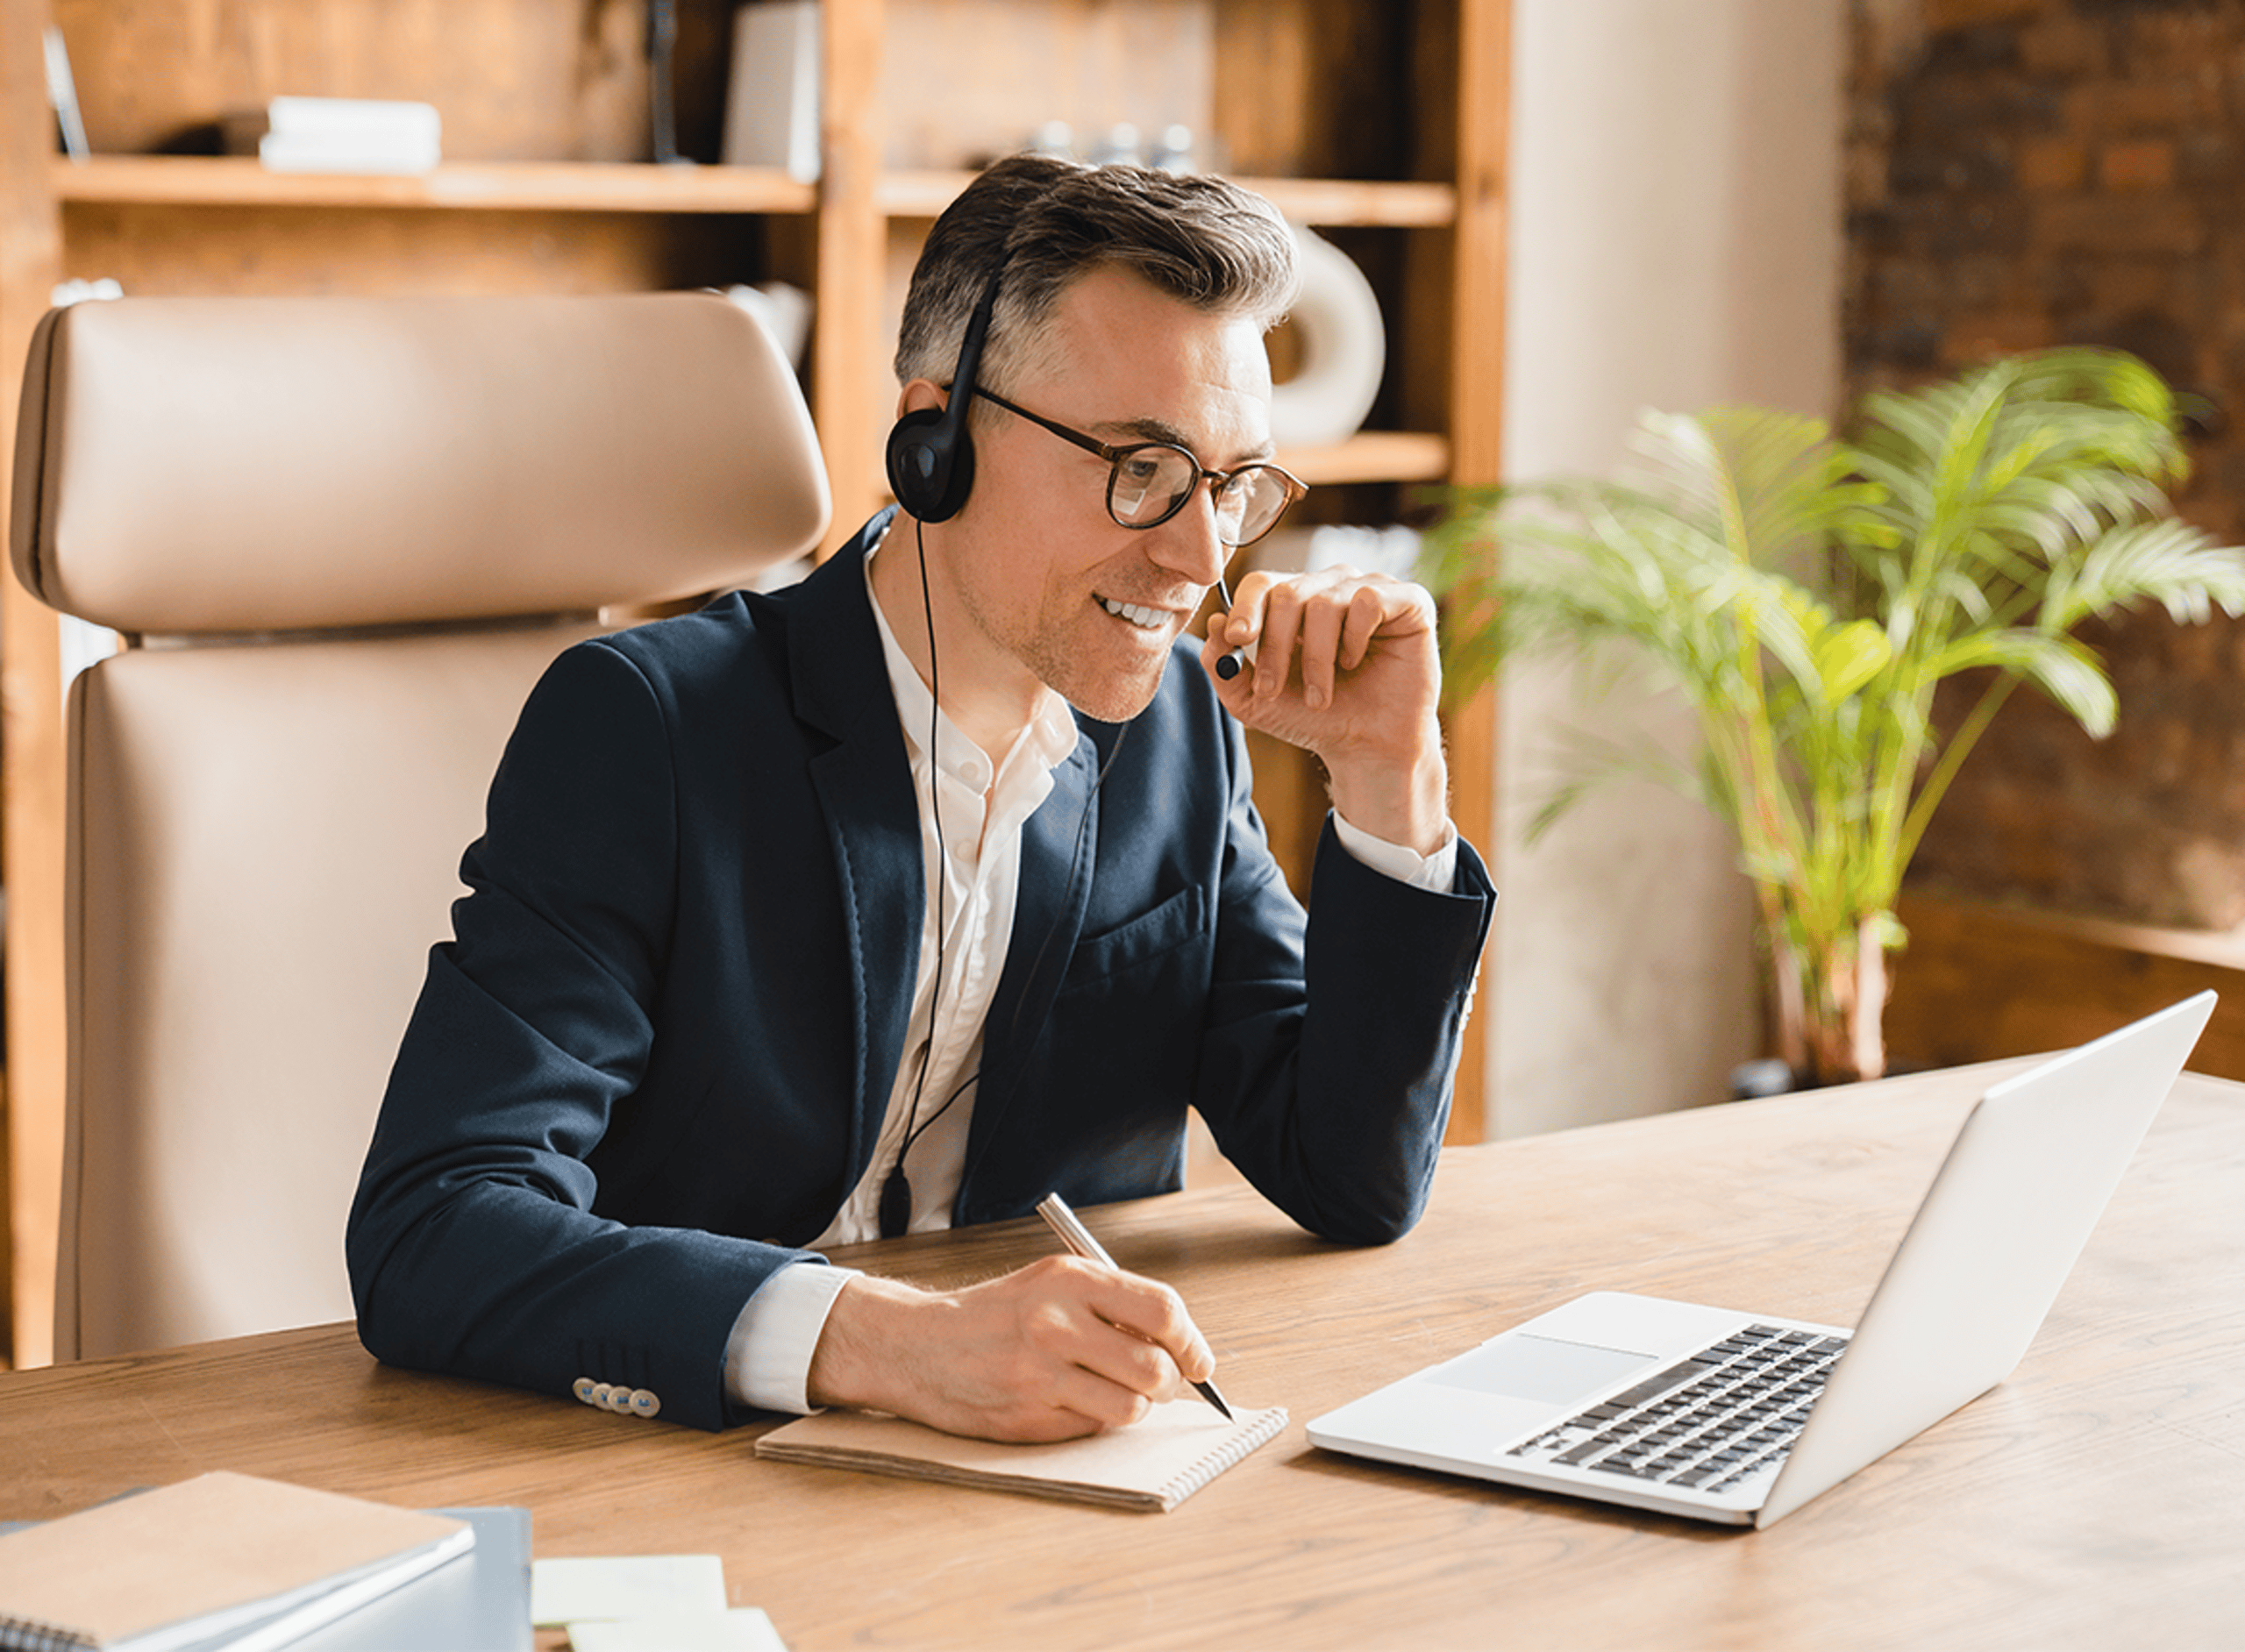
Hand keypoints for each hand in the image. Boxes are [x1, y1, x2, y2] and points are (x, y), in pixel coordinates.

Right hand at [804, 1256, 1217, 1441]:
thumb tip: (1181, 1347)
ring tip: (1116, 1392)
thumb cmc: (997, 1313)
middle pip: (1155, 1367)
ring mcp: (1040, 1374)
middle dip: (1170, 1383)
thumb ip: (1114, 1305)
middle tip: (1163, 1383)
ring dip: (1136, 1407)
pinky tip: (1073, 1402)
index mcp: (1070, 1279)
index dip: (1192, 1342)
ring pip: (1131, 1408)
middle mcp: (1056, 1323)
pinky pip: (1093, 1429)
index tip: (1198, 1360)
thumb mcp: (1053, 1282)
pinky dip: (1097, 1421)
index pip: (1163, 1310)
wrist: (918, 1345)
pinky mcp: (1026, 1417)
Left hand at [1202, 563, 1450, 854]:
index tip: (1237, 640)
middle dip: (1275, 647)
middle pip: (1287, 592)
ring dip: (1315, 658)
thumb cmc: (1314, 718)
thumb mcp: (1253, 700)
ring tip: (1321, 695)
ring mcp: (1369, 589)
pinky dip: (1355, 638)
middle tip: (1275, 690)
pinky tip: (1356, 663)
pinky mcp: (1407, 601)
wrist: (1365, 747)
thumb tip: (1214, 623)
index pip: (1261, 583)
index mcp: (1295, 600)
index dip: (1245, 608)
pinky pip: (1369, 599)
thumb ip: (1222, 665)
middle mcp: (1331, 586)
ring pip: (1325, 601)